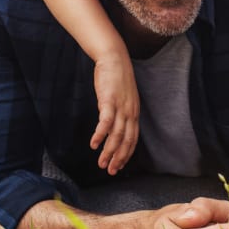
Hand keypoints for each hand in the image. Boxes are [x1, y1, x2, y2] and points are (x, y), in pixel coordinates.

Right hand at [89, 49, 139, 174]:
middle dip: (119, 158)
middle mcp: (130, 112)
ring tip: (101, 163)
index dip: (126, 154)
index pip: (133, 138)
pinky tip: (94, 144)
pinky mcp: (109, 100)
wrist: (114, 58)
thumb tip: (110, 126)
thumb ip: (118, 112)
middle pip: (126, 141)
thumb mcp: (121, 97)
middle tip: (111, 171)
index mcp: (134, 112)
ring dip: (109, 151)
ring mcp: (121, 107)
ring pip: (117, 135)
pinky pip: (105, 122)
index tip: (119, 165)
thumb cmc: (115, 77)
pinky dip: (100, 135)